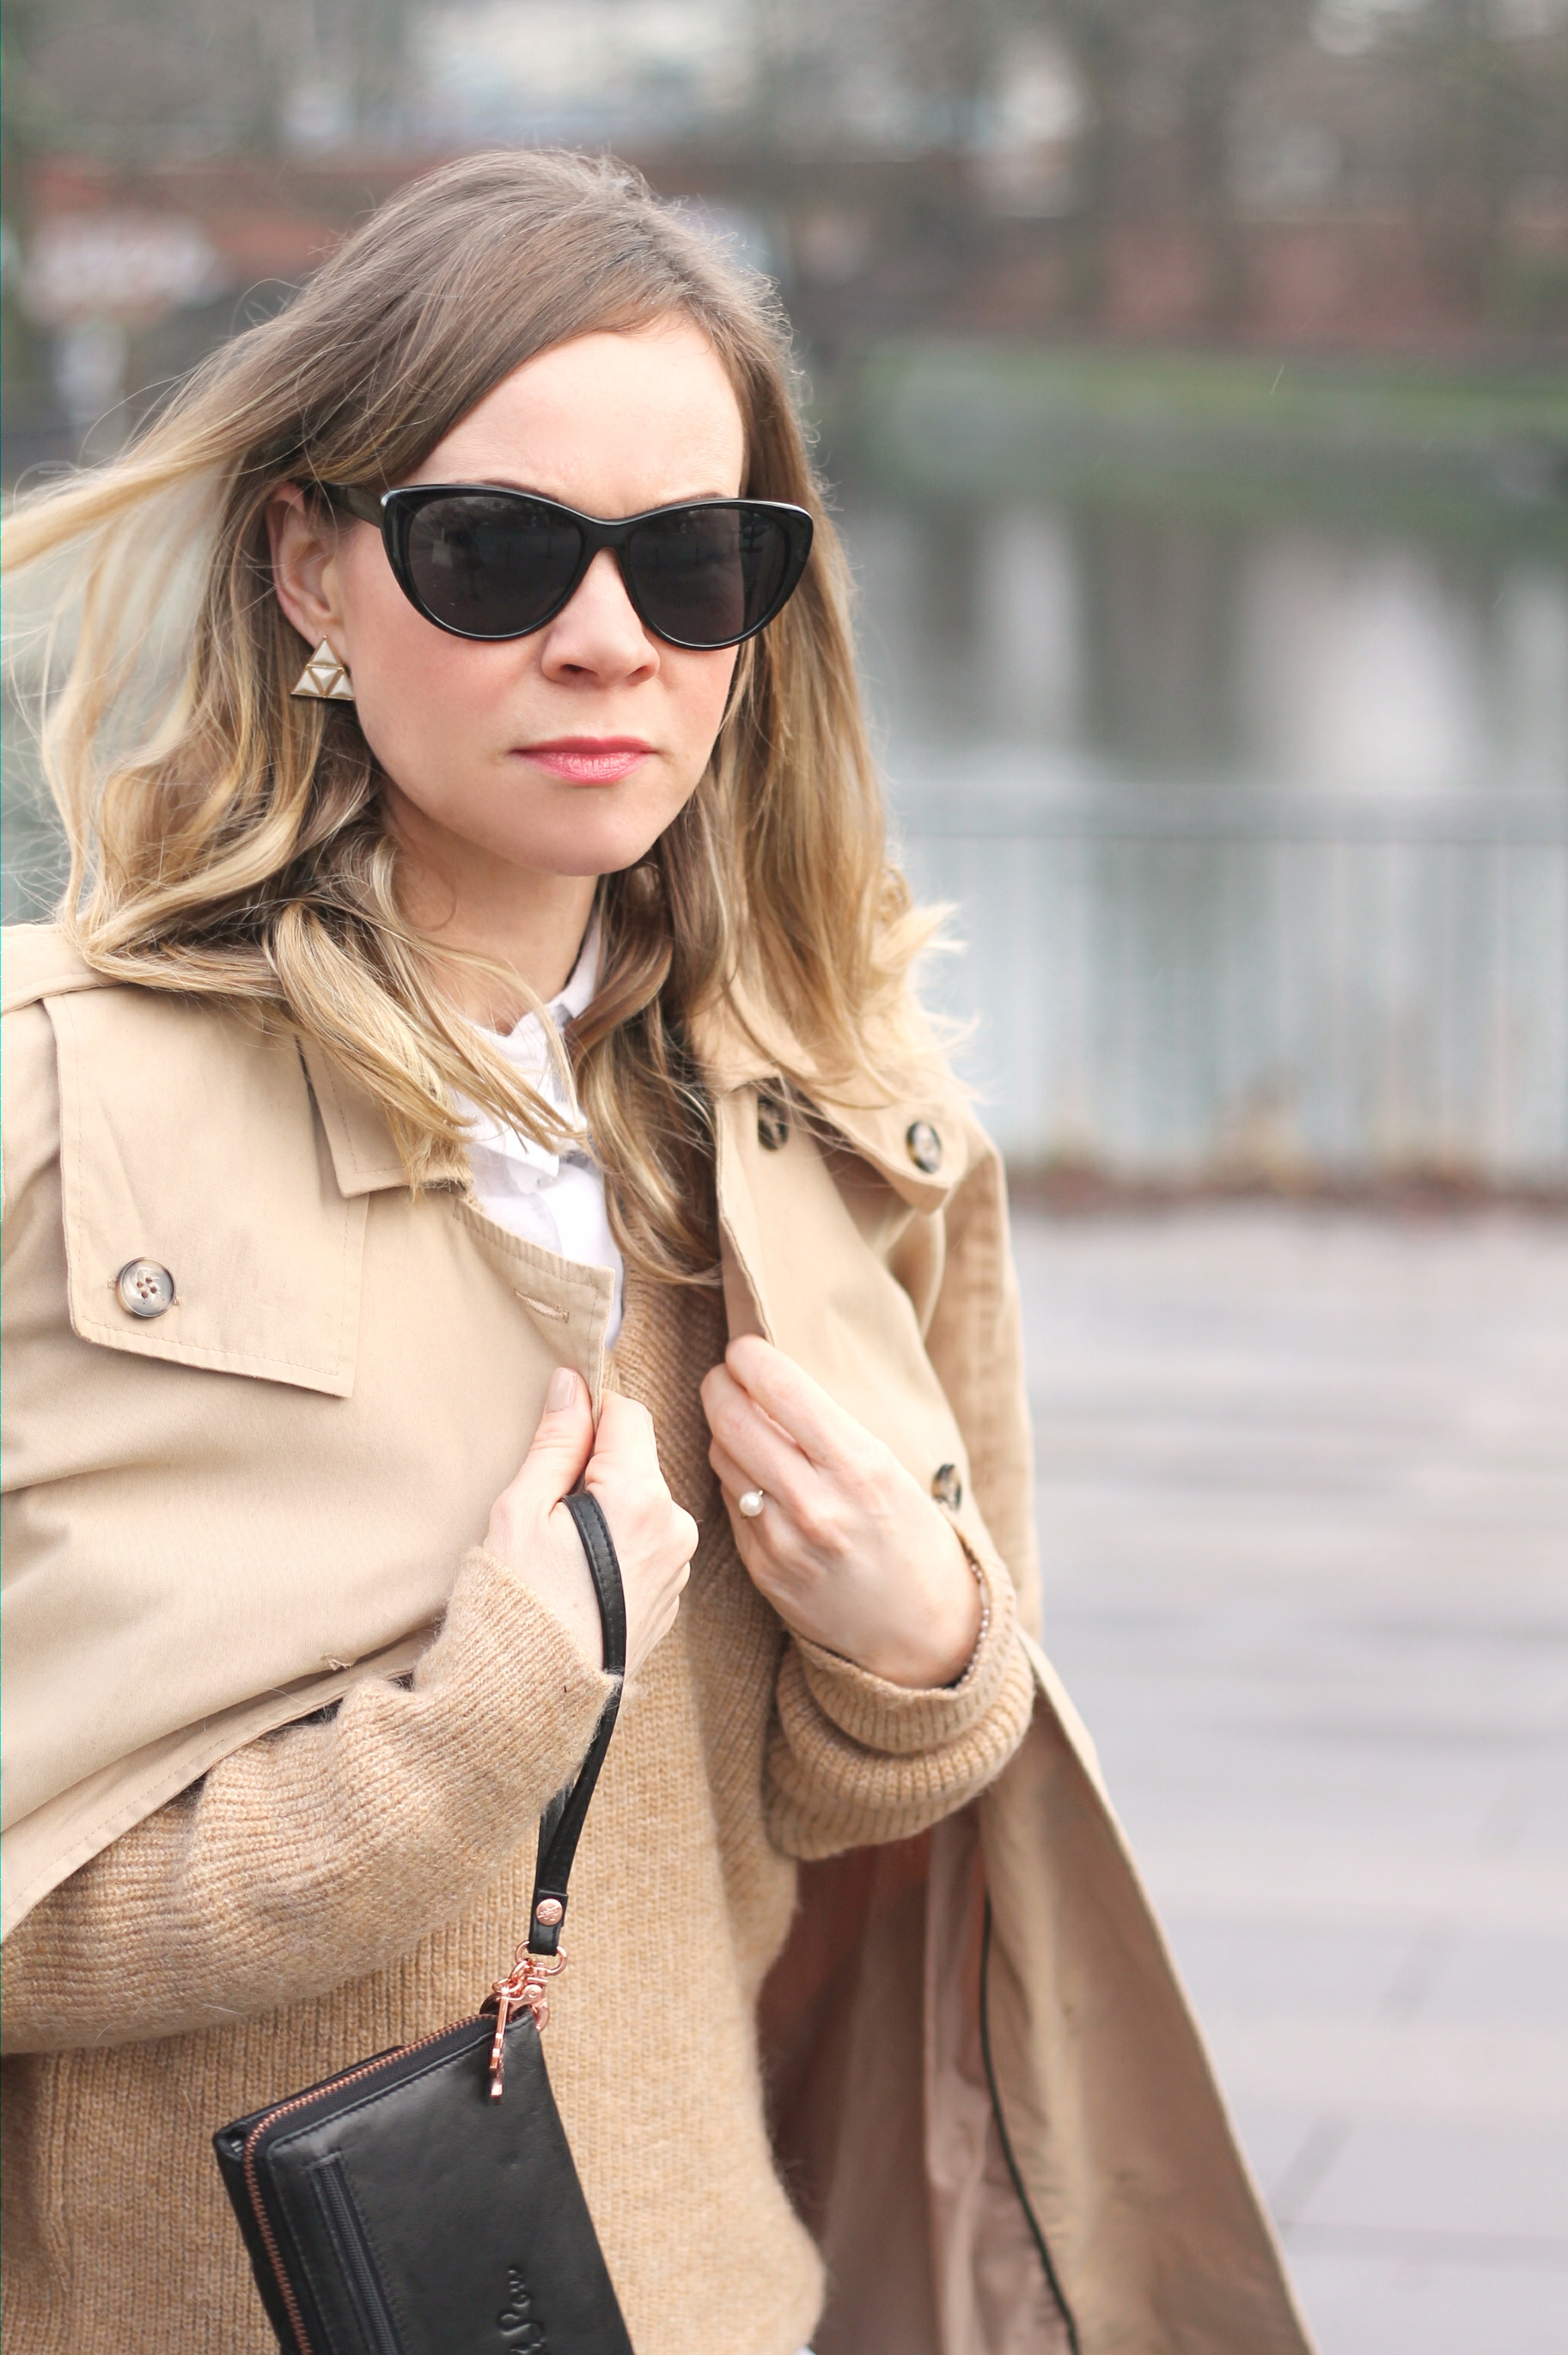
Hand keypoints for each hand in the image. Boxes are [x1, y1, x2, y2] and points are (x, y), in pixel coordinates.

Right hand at [486, 1368, 698, 1680]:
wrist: (531, 1703)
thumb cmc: (516, 1605)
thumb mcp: (521, 1511)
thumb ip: (554, 1443)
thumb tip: (572, 1383)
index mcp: (639, 1498)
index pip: (627, 1414)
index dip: (587, 1415)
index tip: (553, 1437)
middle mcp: (674, 1527)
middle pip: (637, 1459)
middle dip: (594, 1466)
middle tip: (546, 1509)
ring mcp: (678, 1564)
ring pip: (644, 1500)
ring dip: (608, 1505)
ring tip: (561, 1551)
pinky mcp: (672, 1593)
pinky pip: (649, 1540)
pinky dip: (619, 1543)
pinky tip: (580, 1577)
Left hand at [700, 1337, 981, 1688]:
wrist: (920, 1630)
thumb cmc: (912, 1536)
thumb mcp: (890, 1469)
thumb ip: (830, 1430)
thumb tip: (768, 1381)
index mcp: (860, 1467)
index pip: (781, 1389)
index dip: (749, 1357)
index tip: (743, 1348)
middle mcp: (817, 1503)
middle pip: (733, 1419)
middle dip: (719, 1385)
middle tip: (724, 1375)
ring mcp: (783, 1540)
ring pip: (722, 1457)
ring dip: (723, 1431)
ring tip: (741, 1423)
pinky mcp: (762, 1567)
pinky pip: (730, 1501)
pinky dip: (736, 1478)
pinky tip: (755, 1474)